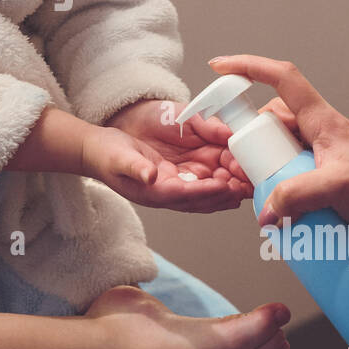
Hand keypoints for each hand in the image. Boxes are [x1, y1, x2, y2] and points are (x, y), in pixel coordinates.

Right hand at [91, 100, 251, 211]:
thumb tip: (150, 175)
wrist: (99, 150)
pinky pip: (206, 182)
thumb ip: (134, 167)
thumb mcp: (117, 157)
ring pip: (209, 193)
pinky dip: (224, 180)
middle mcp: (168, 193)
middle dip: (226, 192)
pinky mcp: (180, 176)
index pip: (184, 195)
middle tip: (247, 183)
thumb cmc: (106, 154)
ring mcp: (176, 185)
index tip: (224, 185)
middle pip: (204, 198)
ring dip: (230, 189)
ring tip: (249, 182)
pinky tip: (238, 175)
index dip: (205, 191)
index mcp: (153, 192)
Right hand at [205, 56, 348, 306]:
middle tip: (245, 167)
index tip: (221, 68)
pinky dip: (281, 191)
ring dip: (266, 170)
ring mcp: (322, 157)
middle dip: (251, 142)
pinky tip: (284, 211)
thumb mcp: (340, 187)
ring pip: (278, 152)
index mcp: (323, 121)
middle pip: (271, 123)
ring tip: (266, 194)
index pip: (282, 79)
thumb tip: (265, 208)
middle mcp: (320, 134)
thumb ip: (296, 194)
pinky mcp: (325, 180)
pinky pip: (291, 177)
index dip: (249, 67)